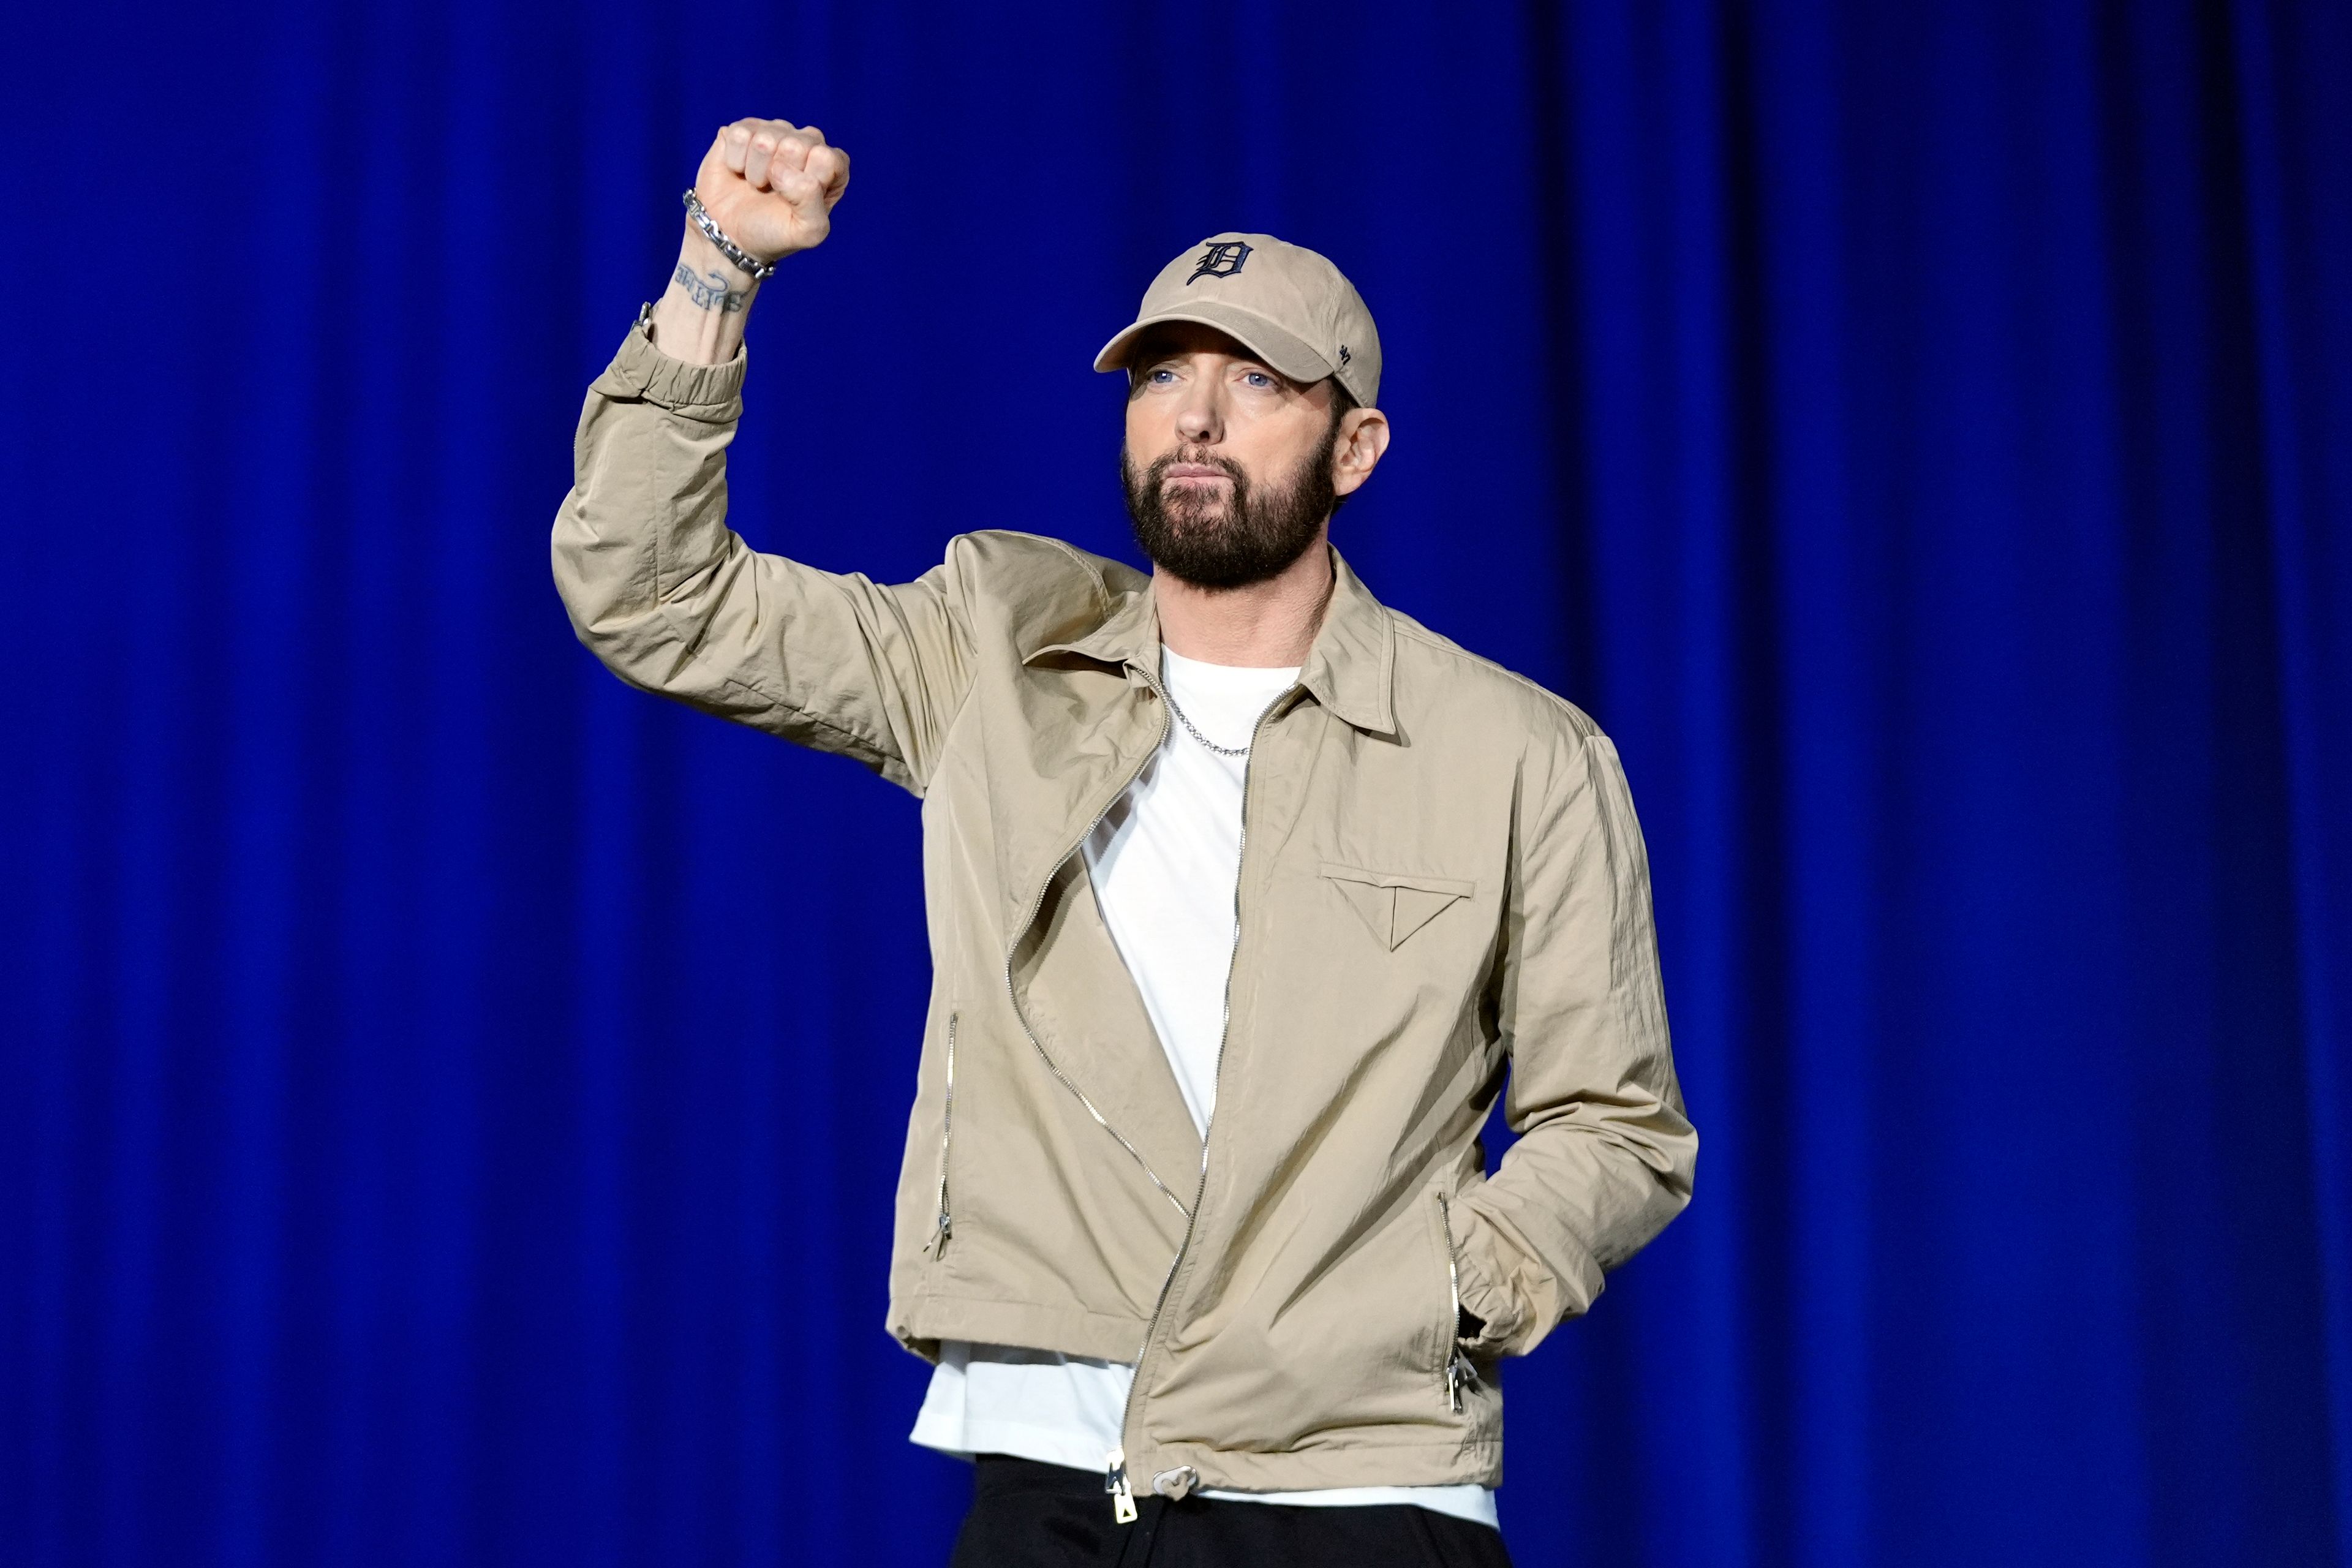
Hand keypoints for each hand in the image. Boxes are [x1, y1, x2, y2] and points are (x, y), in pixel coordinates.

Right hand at [693, 118, 850, 263]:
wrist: (731, 234)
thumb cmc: (774, 231)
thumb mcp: (806, 232)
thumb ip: (811, 203)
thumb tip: (781, 169)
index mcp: (830, 165)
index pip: (826, 159)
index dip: (806, 184)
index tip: (796, 201)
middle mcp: (806, 142)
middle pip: (795, 145)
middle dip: (778, 177)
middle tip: (773, 192)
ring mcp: (774, 131)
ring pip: (765, 139)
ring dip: (755, 172)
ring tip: (758, 184)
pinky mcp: (744, 128)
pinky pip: (739, 135)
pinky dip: (735, 160)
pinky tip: (740, 171)